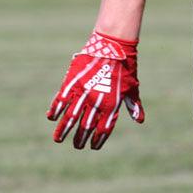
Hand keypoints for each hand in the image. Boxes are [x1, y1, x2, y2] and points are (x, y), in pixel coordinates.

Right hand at [47, 30, 144, 149]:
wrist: (113, 46)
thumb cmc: (125, 67)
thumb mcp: (132, 87)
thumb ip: (133, 105)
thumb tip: (139, 120)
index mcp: (112, 104)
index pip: (103, 129)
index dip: (98, 140)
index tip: (93, 146)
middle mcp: (96, 102)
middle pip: (85, 127)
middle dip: (80, 139)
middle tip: (77, 145)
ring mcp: (83, 93)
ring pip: (70, 118)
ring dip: (63, 130)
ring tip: (58, 140)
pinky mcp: (72, 83)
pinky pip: (60, 101)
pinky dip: (55, 111)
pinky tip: (52, 118)